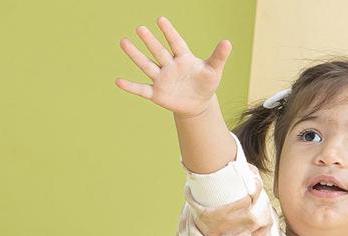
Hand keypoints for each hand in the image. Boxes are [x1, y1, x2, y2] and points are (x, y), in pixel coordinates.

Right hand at [115, 16, 231, 116]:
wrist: (198, 104)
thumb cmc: (205, 84)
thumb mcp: (214, 71)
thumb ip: (219, 57)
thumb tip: (228, 42)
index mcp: (183, 58)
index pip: (175, 43)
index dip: (169, 33)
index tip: (161, 20)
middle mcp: (169, 65)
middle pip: (158, 51)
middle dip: (150, 41)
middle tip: (140, 28)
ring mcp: (161, 79)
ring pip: (147, 65)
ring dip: (135, 55)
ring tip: (123, 42)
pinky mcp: (156, 94)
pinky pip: (142, 89)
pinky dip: (131, 87)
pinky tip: (119, 81)